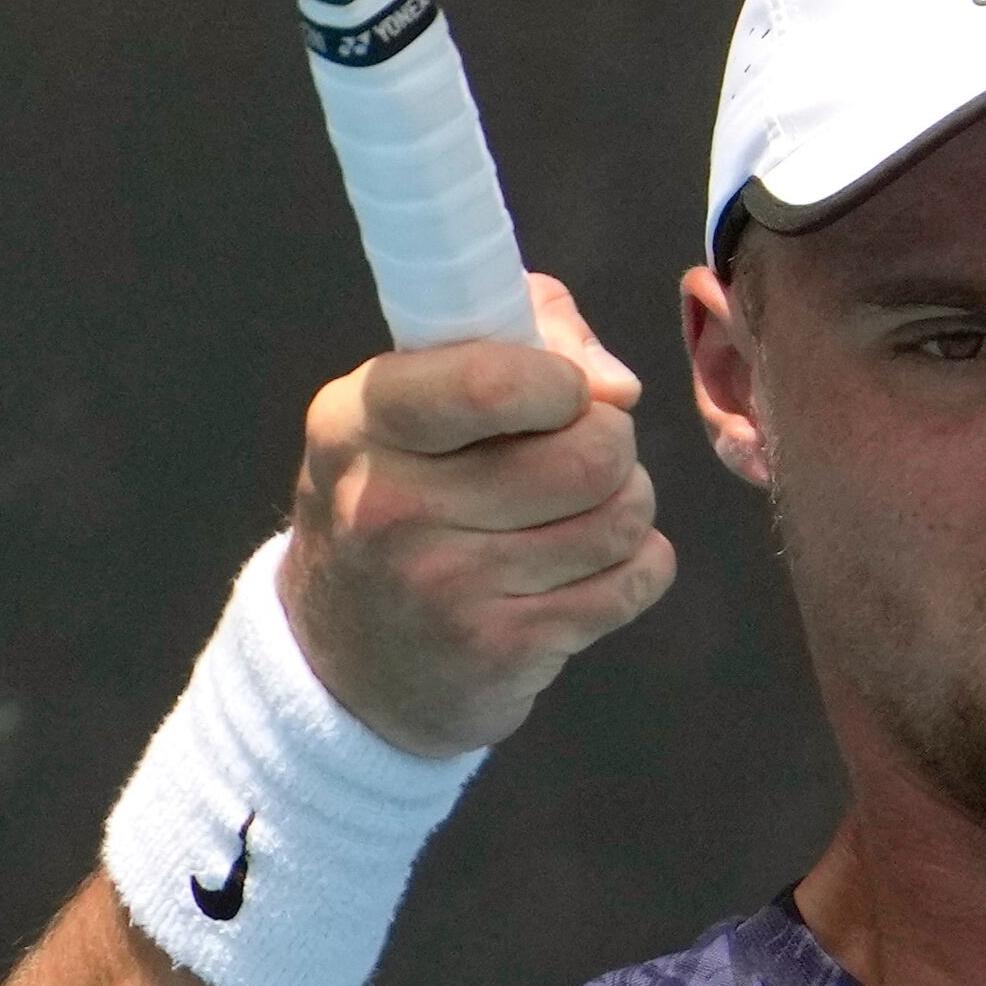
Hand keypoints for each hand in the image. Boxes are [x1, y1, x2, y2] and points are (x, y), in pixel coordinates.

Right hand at [279, 273, 675, 756]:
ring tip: (582, 506)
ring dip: (627, 502)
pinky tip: (589, 563)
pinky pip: (637, 581)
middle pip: (590, 453)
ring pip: (622, 516)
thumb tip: (618, 383)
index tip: (565, 390)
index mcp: (361, 422)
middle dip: (610, 440)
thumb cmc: (401, 492)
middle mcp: (392, 508)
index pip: (494, 383)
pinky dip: (639, 562)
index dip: (566, 379)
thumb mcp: (414, 395)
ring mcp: (447, 589)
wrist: (347, 654)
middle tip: (580, 452)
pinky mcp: (503, 649)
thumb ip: (523, 331)